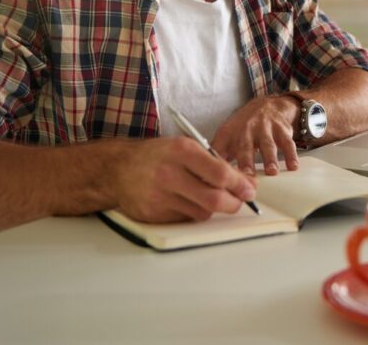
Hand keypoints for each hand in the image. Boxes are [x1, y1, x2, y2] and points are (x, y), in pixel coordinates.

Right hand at [113, 137, 256, 222]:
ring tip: (204, 195)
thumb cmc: (158, 156)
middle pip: (214, 199)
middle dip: (233, 204)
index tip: (250, 190)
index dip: (240, 185)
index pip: (220, 173)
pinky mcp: (154, 214)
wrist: (118, 169)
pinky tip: (183, 200)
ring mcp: (160, 196)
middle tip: (239, 201)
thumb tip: (247, 184)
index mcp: (182, 151)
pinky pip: (185, 219)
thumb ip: (216, 164)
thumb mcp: (186, 148)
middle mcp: (170, 173)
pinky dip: (192, 212)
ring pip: (202, 213)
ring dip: (211, 208)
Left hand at [211, 96, 299, 175]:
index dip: (218, 164)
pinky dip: (291, 155)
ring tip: (271, 172)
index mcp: (228, 134)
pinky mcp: (281, 130)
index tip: (219, 181)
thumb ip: (217, 156)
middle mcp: (246, 130)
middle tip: (247, 177)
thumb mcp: (226, 136)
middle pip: (245, 146)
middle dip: (245, 161)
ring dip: (270, 158)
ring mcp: (265, 128)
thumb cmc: (244, 128)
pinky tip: (293, 167)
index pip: (220, 149)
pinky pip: (287, 143)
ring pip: (268, 144)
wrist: (268, 106)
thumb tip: (204, 179)